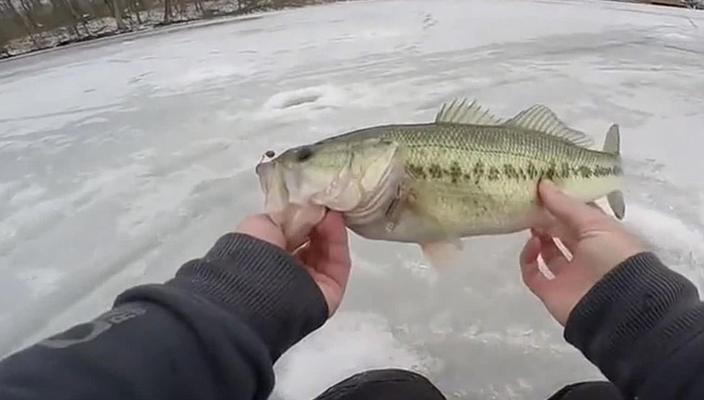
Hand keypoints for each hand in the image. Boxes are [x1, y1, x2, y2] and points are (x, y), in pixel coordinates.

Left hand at [236, 211, 350, 316]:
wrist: (259, 288)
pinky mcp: (330, 291)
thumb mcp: (261, 224)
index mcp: (269, 257)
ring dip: (330, 228)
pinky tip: (334, 222)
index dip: (305, 215)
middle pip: (313, 242)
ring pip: (328, 251)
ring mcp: (311, 283)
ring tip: (330, 210)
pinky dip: (338, 240)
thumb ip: (283, 216)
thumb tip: (304, 210)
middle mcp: (289, 272)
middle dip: (320, 220)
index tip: (312, 199)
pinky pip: (339, 263)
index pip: (293, 234)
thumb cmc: (253, 255)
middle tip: (325, 202)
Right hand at [519, 180, 646, 325]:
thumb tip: (542, 184)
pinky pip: (532, 273)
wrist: (615, 306)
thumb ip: (566, 206)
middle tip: (531, 203)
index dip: (562, 204)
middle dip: (546, 218)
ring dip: (537, 236)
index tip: (544, 189)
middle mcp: (584, 255)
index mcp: (601, 238)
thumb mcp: (595, 224)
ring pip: (546, 252)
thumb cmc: (613, 256)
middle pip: (560, 233)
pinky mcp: (549, 291)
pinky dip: (528, 259)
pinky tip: (532, 245)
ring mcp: (566, 275)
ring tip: (531, 223)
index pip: (578, 218)